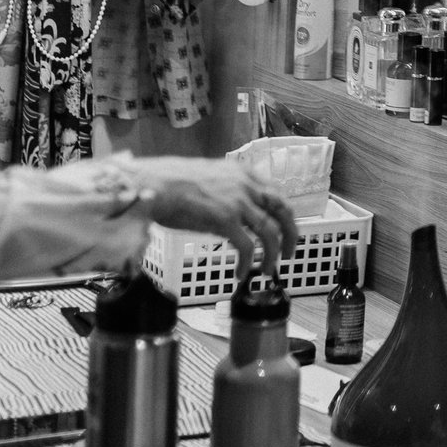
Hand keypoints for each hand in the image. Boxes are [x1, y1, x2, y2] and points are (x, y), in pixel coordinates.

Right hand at [139, 158, 298, 278]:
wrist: (155, 184)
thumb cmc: (173, 183)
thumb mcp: (210, 178)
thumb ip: (228, 190)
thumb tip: (234, 211)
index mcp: (243, 173)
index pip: (277, 194)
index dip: (284, 215)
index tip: (284, 230)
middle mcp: (246, 185)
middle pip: (283, 211)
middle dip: (291, 234)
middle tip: (288, 252)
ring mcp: (238, 202)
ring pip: (270, 232)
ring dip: (272, 255)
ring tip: (267, 270)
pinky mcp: (225, 219)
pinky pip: (247, 247)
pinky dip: (248, 263)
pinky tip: (241, 274)